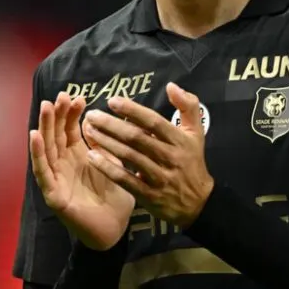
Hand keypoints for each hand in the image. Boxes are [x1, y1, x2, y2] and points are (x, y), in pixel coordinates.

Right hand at [30, 91, 135, 249]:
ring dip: (44, 127)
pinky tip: (34, 137)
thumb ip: (104, 144)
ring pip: (47, 149)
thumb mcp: (113, 163)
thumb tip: (94, 119)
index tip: (78, 97)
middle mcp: (64, 165)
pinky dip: (37, 154)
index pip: (70, 130)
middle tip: (60, 96)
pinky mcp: (53, 195)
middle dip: (57, 115)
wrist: (116, 230)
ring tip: (46, 107)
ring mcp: (56, 179)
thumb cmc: (115, 198)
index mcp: (78, 157)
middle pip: (56, 136)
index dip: (71, 114)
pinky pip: (43, 173)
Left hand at [82, 82, 214, 227]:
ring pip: (129, 157)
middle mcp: (170, 157)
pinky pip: (126, 180)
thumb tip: (171, 86)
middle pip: (137, 138)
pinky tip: (92, 157)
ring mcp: (159, 178)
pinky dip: (108, 168)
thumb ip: (187, 106)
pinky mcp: (149, 195)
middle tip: (92, 115)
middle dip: (112, 125)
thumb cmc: (192, 162)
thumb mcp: (196, 133)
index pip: (153, 121)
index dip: (132, 110)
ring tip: (89, 131)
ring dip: (106, 143)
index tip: (112, 100)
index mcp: (180, 140)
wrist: (199, 203)